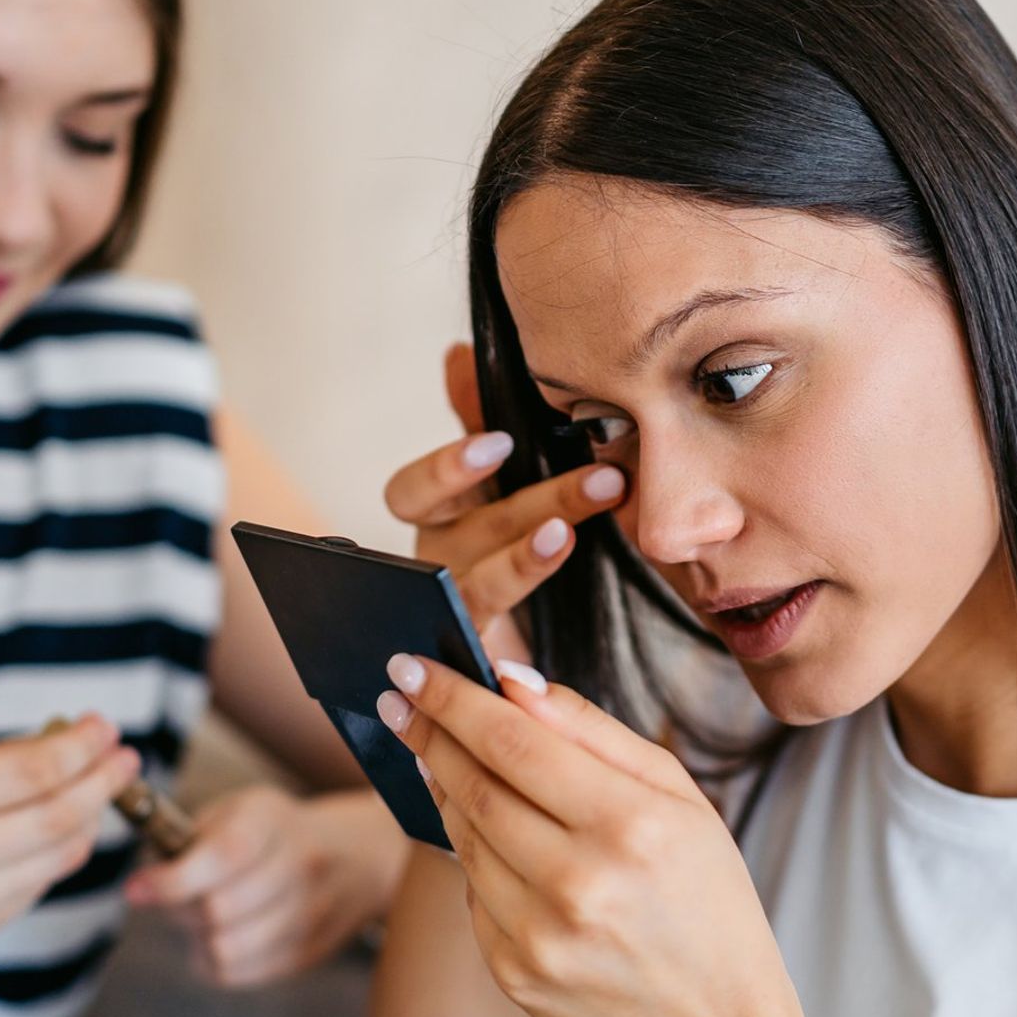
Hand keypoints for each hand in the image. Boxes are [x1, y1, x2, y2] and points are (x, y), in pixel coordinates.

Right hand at [0, 715, 140, 974]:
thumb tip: (69, 741)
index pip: (30, 773)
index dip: (80, 747)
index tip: (104, 726)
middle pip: (56, 816)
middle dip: (102, 781)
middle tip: (126, 756)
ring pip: (59, 852)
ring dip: (93, 814)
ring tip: (107, 783)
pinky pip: (42, 880)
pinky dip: (65, 847)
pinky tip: (70, 823)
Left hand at [124, 786, 408, 986]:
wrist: (357, 856)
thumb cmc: (273, 832)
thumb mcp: (236, 811)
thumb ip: (188, 839)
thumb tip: (142, 884)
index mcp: (272, 821)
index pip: (221, 857)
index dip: (171, 880)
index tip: (136, 889)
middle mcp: (299, 866)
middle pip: (218, 910)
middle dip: (179, 910)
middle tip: (172, 898)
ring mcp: (309, 914)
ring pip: (226, 950)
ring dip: (198, 939)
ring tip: (200, 919)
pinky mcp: (307, 954)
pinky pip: (238, 973)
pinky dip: (215, 960)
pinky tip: (220, 937)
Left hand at [375, 654, 813, 1016]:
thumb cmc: (703, 896)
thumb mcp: (677, 796)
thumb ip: (591, 729)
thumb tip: (510, 681)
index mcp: (630, 825)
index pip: (512, 742)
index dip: (452, 699)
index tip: (410, 666)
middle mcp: (580, 884)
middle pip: (474, 786)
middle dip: (428, 734)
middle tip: (398, 698)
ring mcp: (540, 937)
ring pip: (462, 837)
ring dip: (443, 788)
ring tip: (439, 756)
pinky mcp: (514, 974)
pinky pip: (472, 893)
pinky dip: (474, 855)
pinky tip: (492, 837)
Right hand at [382, 342, 627, 663]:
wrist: (497, 652)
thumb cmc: (496, 544)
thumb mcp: (493, 482)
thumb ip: (474, 419)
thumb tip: (458, 353)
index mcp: (439, 517)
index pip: (413, 492)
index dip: (447, 469)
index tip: (497, 444)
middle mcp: (436, 562)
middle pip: (469, 531)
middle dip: (539, 502)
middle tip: (603, 481)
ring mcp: (452, 614)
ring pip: (483, 587)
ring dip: (527, 562)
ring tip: (569, 537)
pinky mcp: (478, 662)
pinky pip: (492, 660)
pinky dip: (510, 658)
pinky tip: (544, 642)